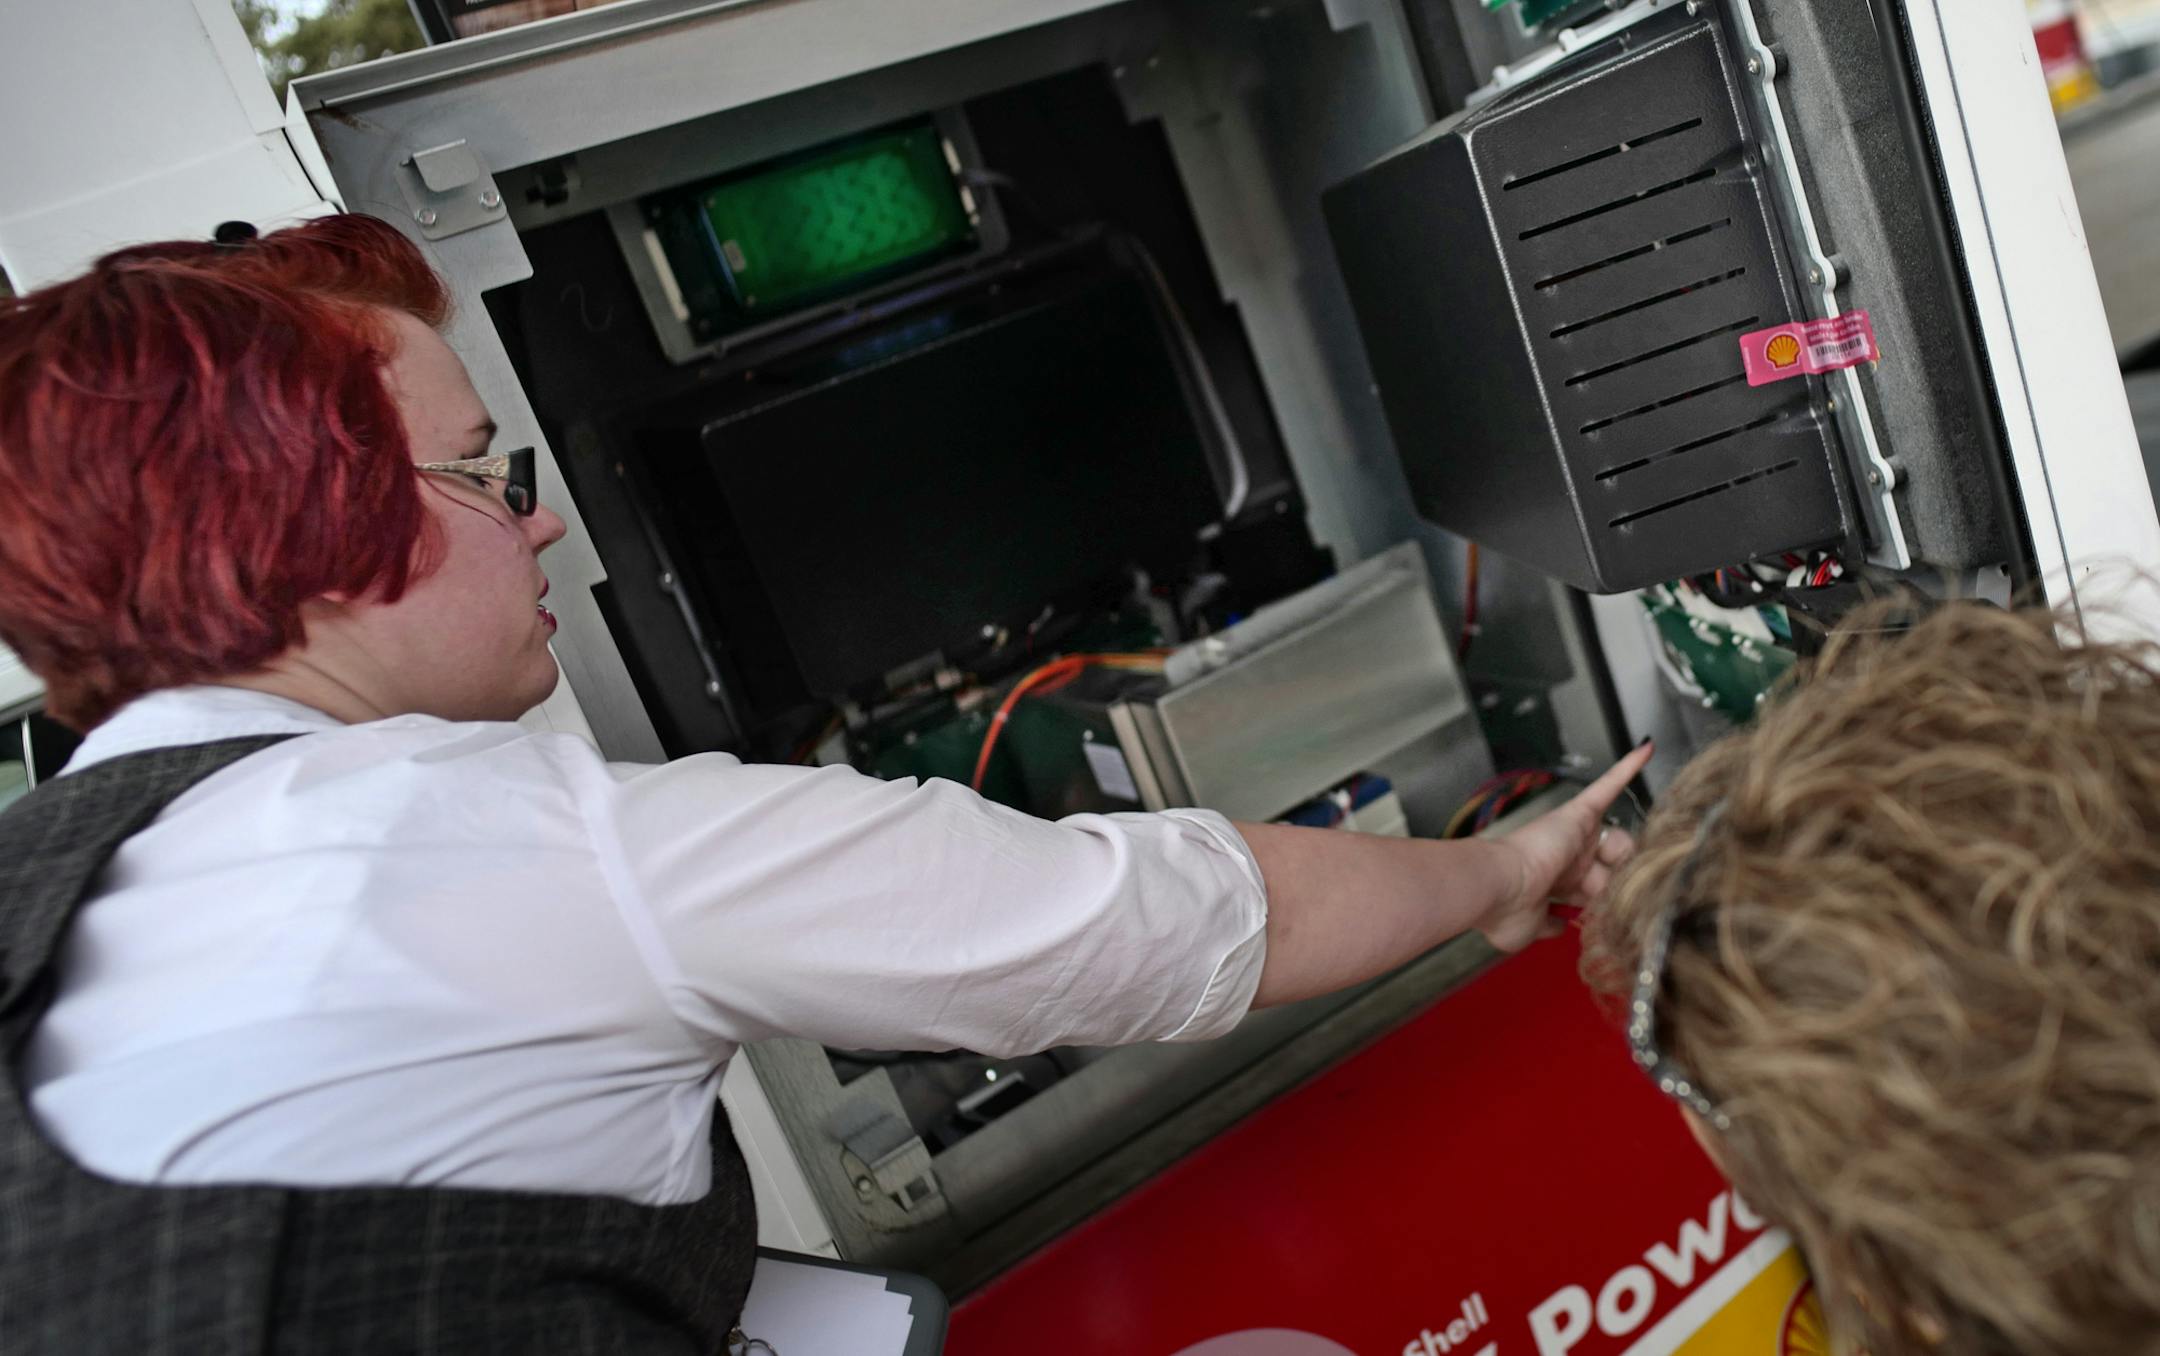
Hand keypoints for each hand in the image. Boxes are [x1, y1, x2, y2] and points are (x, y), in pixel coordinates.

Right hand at [1477, 743, 1653, 952]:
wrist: (1497, 887)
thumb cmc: (1506, 910)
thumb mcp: (1531, 931)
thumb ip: (1550, 928)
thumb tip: (1560, 928)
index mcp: (1559, 886)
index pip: (1595, 891)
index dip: (1606, 905)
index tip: (1612, 921)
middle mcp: (1569, 860)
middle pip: (1614, 869)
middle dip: (1624, 884)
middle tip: (1633, 896)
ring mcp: (1575, 836)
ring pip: (1620, 839)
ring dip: (1627, 855)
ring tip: (1625, 872)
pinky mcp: (1579, 815)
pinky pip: (1606, 788)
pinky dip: (1625, 769)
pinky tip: (1646, 749)